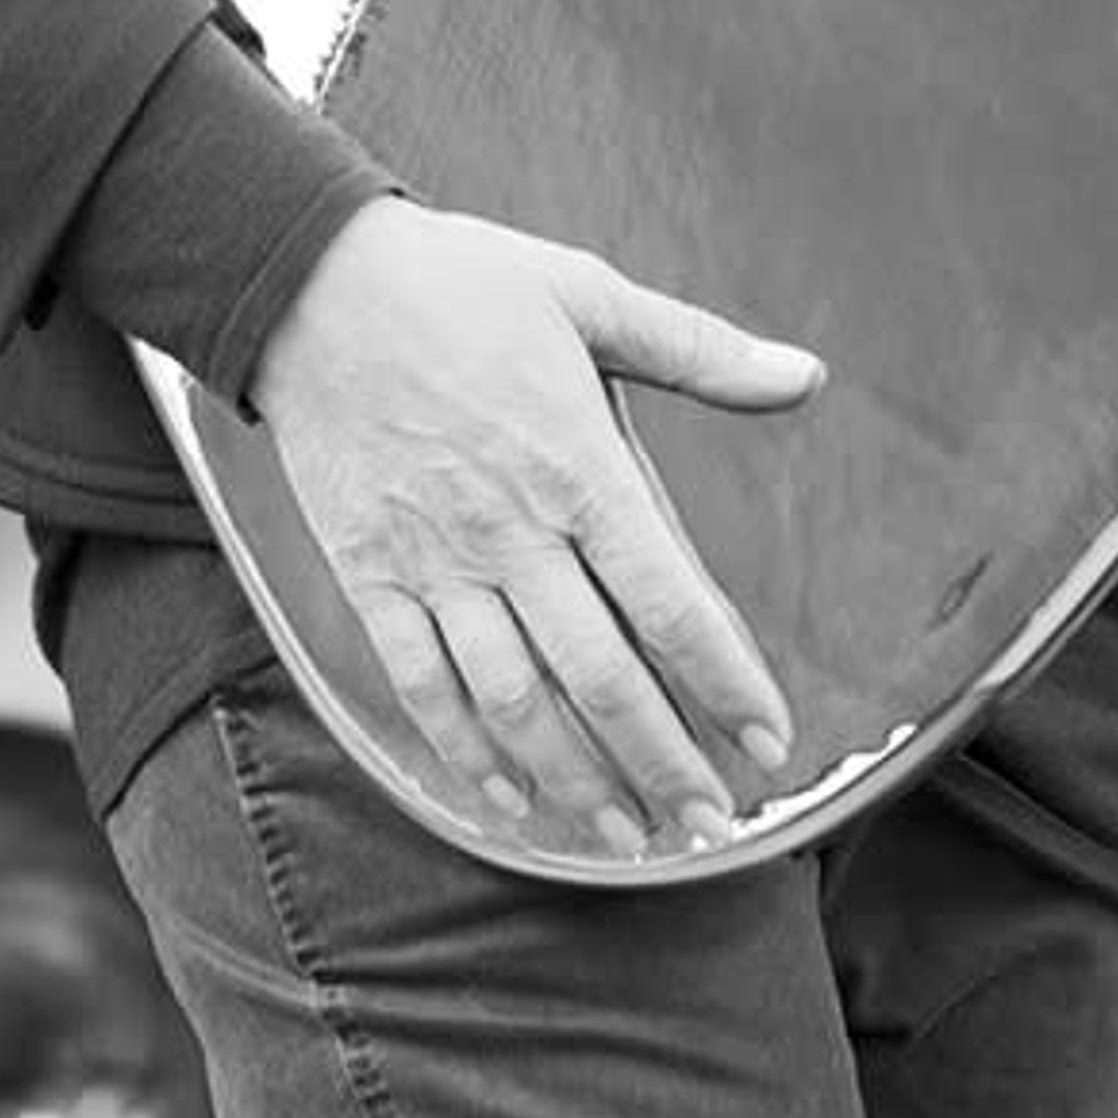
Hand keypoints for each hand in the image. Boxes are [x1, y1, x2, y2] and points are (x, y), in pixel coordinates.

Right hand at [244, 198, 823, 858]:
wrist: (310, 282)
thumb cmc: (458, 282)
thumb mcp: (589, 295)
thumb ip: (700, 351)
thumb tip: (806, 377)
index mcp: (578, 468)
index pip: (670, 604)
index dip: (726, 682)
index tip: (768, 741)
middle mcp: (512, 533)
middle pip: (600, 677)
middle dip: (662, 760)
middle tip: (708, 822)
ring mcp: (436, 564)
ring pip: (514, 702)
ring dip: (576, 779)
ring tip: (627, 835)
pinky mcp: (371, 577)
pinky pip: (422, 686)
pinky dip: (466, 753)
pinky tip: (508, 800)